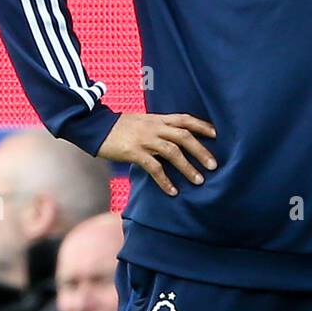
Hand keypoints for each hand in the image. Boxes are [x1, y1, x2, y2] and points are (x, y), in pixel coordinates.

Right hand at [97, 112, 217, 196]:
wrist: (94, 126)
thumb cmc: (119, 126)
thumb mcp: (142, 121)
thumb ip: (158, 127)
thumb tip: (174, 138)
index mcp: (158, 119)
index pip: (185, 119)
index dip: (202, 126)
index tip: (216, 135)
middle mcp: (155, 127)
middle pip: (184, 137)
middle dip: (201, 151)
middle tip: (214, 166)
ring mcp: (145, 139)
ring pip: (173, 152)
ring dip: (188, 167)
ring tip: (199, 181)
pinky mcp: (134, 152)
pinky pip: (154, 168)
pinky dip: (165, 180)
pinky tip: (173, 191)